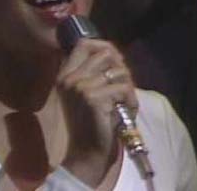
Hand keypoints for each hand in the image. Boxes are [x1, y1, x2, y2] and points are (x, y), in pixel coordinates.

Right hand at [57, 38, 137, 186]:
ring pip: (119, 71)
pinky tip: (127, 112)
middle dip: (122, 68)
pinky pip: (123, 88)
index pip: (84, 43)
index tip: (115, 61)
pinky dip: (131, 100)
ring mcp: (80, 87)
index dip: (103, 46)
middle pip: (106, 53)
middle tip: (124, 88)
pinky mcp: (93, 98)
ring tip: (126, 103)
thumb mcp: (87, 93)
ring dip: (129, 87)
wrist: (87, 154)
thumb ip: (95, 72)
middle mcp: (69, 77)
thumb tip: (115, 54)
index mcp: (65, 74)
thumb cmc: (91, 124)